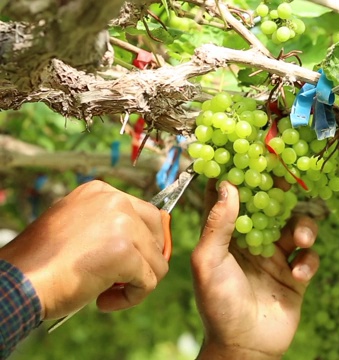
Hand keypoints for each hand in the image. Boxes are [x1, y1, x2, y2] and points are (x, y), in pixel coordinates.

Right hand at [0, 181, 168, 319]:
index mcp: (100, 192)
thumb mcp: (77, 228)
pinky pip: (149, 282)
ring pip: (156, 261)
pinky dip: (131, 298)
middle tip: (119, 280)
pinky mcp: (125, 252)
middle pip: (158, 234)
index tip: (121, 263)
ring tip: (105, 294)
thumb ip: (108, 227)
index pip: (146, 215)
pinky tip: (102, 302)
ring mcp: (122, 225)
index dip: (142, 244)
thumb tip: (149, 243)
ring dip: (135, 284)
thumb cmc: (41, 263)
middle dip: (146, 261)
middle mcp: (114, 201)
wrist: (17, 282)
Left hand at [191, 180, 319, 359]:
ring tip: (301, 241)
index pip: (234, 198)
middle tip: (293, 178)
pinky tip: (298, 275)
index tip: (252, 153)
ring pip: (296, 227)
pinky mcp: (295, 275)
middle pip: (270, 206)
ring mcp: (275, 258)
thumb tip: (228, 185)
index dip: (241, 175)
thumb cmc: (218, 305)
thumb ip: (218, 225)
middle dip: (282, 193)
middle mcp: (252, 242)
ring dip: (303, 228)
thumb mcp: (208, 263)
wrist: (246, 347)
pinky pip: (308, 258)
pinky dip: (308, 262)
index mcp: (227, 236)